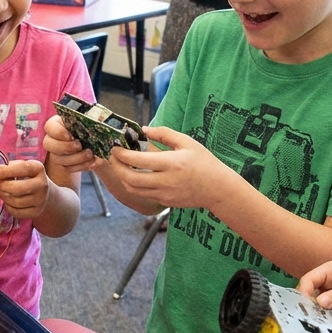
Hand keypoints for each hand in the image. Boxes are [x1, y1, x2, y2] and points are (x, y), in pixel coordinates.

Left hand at [0, 160, 50, 218]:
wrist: (42, 192)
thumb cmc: (26, 176)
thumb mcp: (20, 167)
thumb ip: (8, 167)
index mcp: (38, 169)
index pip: (24, 168)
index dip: (8, 171)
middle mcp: (42, 184)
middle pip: (20, 188)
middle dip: (4, 186)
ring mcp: (41, 200)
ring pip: (16, 202)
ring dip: (4, 196)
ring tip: (3, 192)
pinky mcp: (36, 212)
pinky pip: (16, 212)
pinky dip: (8, 207)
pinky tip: (8, 202)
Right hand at [42, 115, 99, 173]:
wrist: (94, 143)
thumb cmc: (91, 128)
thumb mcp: (93, 120)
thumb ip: (94, 118)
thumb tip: (99, 118)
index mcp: (57, 124)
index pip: (49, 126)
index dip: (58, 132)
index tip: (70, 136)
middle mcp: (52, 139)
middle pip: (48, 144)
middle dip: (65, 147)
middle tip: (79, 146)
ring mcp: (56, 153)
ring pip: (57, 159)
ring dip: (75, 158)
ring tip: (90, 155)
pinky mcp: (63, 165)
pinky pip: (67, 168)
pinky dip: (80, 166)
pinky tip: (92, 163)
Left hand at [102, 126, 234, 208]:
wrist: (218, 188)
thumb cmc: (204, 162)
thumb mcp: (187, 142)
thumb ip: (164, 134)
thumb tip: (144, 130)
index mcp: (170, 163)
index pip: (137, 160)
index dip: (121, 154)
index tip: (115, 147)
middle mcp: (165, 181)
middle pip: (130, 178)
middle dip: (116, 167)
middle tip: (113, 157)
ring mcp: (164, 194)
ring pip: (133, 189)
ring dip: (123, 178)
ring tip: (121, 166)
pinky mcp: (164, 202)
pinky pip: (144, 194)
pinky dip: (135, 185)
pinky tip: (136, 174)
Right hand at [296, 261, 331, 322]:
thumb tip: (319, 302)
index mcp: (331, 271)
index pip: (309, 279)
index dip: (304, 291)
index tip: (304, 305)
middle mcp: (328, 282)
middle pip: (308, 292)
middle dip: (307, 304)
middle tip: (308, 317)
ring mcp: (331, 296)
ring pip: (314, 304)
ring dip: (315, 313)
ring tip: (316, 323)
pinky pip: (324, 313)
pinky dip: (323, 319)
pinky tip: (324, 326)